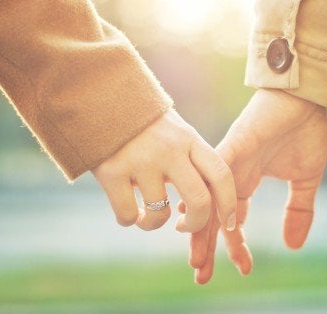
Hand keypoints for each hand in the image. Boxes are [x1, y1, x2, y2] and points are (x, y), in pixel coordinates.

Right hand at [92, 109, 236, 232]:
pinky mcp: (112, 172)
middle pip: (199, 201)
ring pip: (160, 215)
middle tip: (184, 227)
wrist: (97, 98)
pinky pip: (128, 215)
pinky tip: (127, 212)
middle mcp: (169, 150)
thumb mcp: (173, 131)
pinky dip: (129, 220)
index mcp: (189, 139)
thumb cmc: (141, 123)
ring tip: (146, 218)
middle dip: (195, 225)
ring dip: (153, 224)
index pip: (221, 175)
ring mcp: (140, 161)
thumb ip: (191, 158)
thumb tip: (210, 197)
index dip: (229, 204)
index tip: (228, 224)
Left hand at [190, 89, 326, 283]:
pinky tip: (208, 219)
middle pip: (211, 216)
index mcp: (245, 183)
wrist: (305, 97)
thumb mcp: (306, 180)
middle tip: (200, 274)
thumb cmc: (304, 130)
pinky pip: (218, 175)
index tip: (244, 269)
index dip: (235, 246)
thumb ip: (298, 211)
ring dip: (201, 229)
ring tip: (196, 258)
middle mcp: (231, 176)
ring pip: (207, 200)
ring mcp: (229, 162)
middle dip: (205, 246)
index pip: (232, 221)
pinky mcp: (234, 146)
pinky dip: (214, 197)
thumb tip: (294, 245)